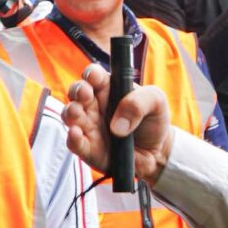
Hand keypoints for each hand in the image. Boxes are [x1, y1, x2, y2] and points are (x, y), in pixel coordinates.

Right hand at [62, 61, 175, 183]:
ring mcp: (89, 127)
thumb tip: (118, 125)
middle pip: (76, 92)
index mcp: (109, 89)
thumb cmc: (153, 121)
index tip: (94, 78)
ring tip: (78, 113)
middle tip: (85, 94)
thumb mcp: (156, 102)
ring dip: (70, 112)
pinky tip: (76, 134)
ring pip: (69, 115)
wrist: (157, 153)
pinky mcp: (88, 149)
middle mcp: (94, 105)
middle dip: (77, 91)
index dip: (91, 74)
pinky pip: (74, 143)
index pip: (94, 76)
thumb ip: (139, 103)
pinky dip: (72, 138)